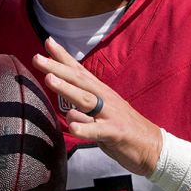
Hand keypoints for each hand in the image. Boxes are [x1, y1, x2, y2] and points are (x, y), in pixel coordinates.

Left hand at [32, 37, 161, 176]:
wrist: (154, 148)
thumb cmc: (124, 131)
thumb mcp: (102, 117)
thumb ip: (85, 113)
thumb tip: (68, 112)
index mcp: (101, 93)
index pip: (79, 71)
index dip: (63, 57)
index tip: (47, 42)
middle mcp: (105, 99)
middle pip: (79, 80)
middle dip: (57, 68)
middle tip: (37, 57)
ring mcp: (110, 115)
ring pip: (85, 100)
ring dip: (66, 89)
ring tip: (49, 79)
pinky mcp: (115, 132)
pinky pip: (97, 131)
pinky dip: (85, 128)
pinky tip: (72, 127)